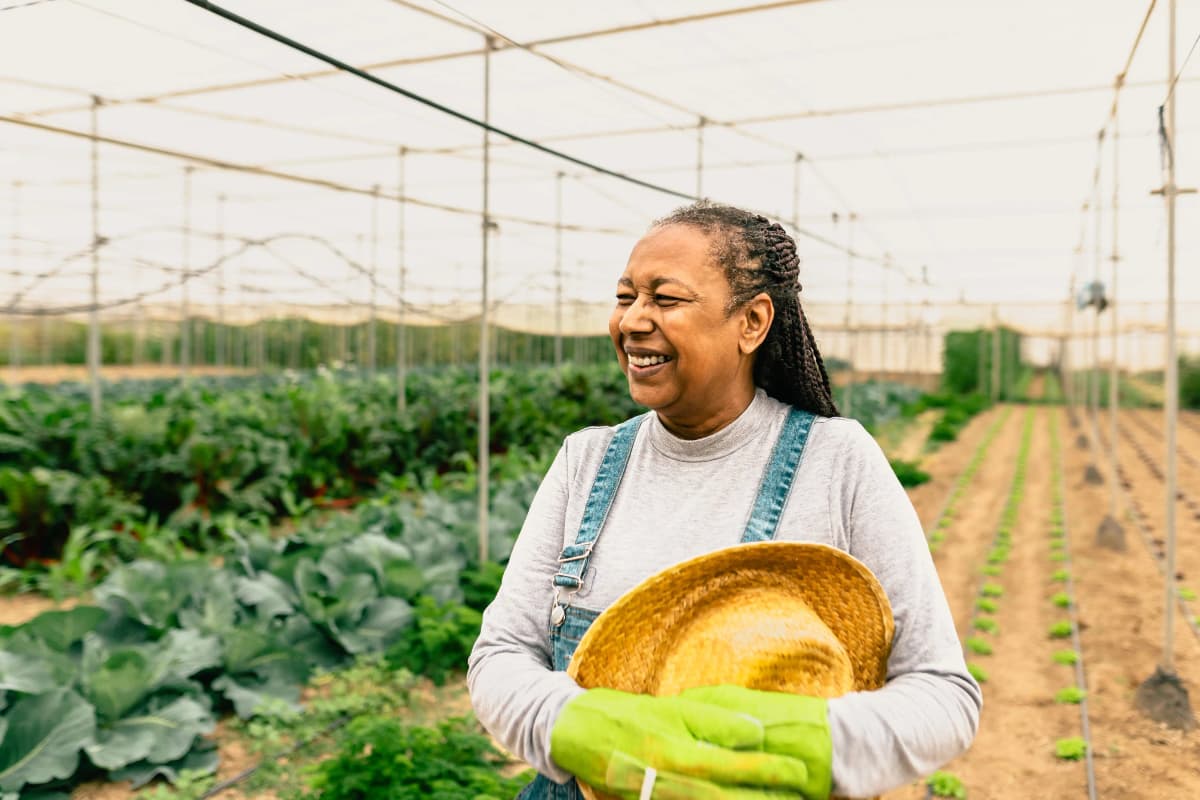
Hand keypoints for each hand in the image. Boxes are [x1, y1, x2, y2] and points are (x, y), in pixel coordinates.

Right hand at [549, 688, 814, 795]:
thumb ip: (714, 720)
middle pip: (721, 790)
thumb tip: (757, 731)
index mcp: (673, 739)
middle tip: (797, 795)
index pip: (729, 757)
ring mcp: (652, 790)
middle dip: (762, 794)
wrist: (577, 730)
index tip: (799, 770)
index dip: (766, 767)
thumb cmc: (633, 715)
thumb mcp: (674, 709)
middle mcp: (663, 768)